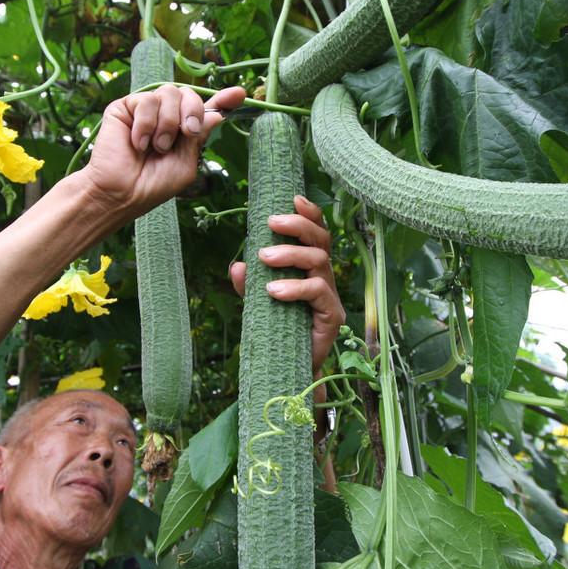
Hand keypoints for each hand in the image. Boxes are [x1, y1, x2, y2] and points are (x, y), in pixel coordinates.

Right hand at [83, 83, 246, 216]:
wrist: (122, 192)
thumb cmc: (153, 185)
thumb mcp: (186, 163)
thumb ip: (200, 137)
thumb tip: (218, 115)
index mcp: (183, 131)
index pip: (206, 109)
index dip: (224, 99)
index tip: (240, 93)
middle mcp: (166, 117)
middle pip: (189, 94)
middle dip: (193, 111)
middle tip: (187, 133)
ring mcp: (146, 110)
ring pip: (169, 93)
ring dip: (167, 123)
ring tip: (156, 147)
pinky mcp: (125, 107)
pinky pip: (146, 100)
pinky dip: (146, 124)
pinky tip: (138, 143)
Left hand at [230, 195, 345, 373]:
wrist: (288, 370)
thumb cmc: (275, 331)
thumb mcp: (255, 304)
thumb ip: (248, 285)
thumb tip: (236, 266)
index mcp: (310, 268)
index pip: (317, 233)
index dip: (309, 214)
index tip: (292, 198)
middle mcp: (324, 278)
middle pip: (321, 241)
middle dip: (297, 226)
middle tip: (270, 223)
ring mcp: (330, 297)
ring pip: (319, 261)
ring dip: (290, 254)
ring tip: (263, 258)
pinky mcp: (331, 317)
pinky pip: (318, 292)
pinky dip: (296, 287)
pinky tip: (274, 291)